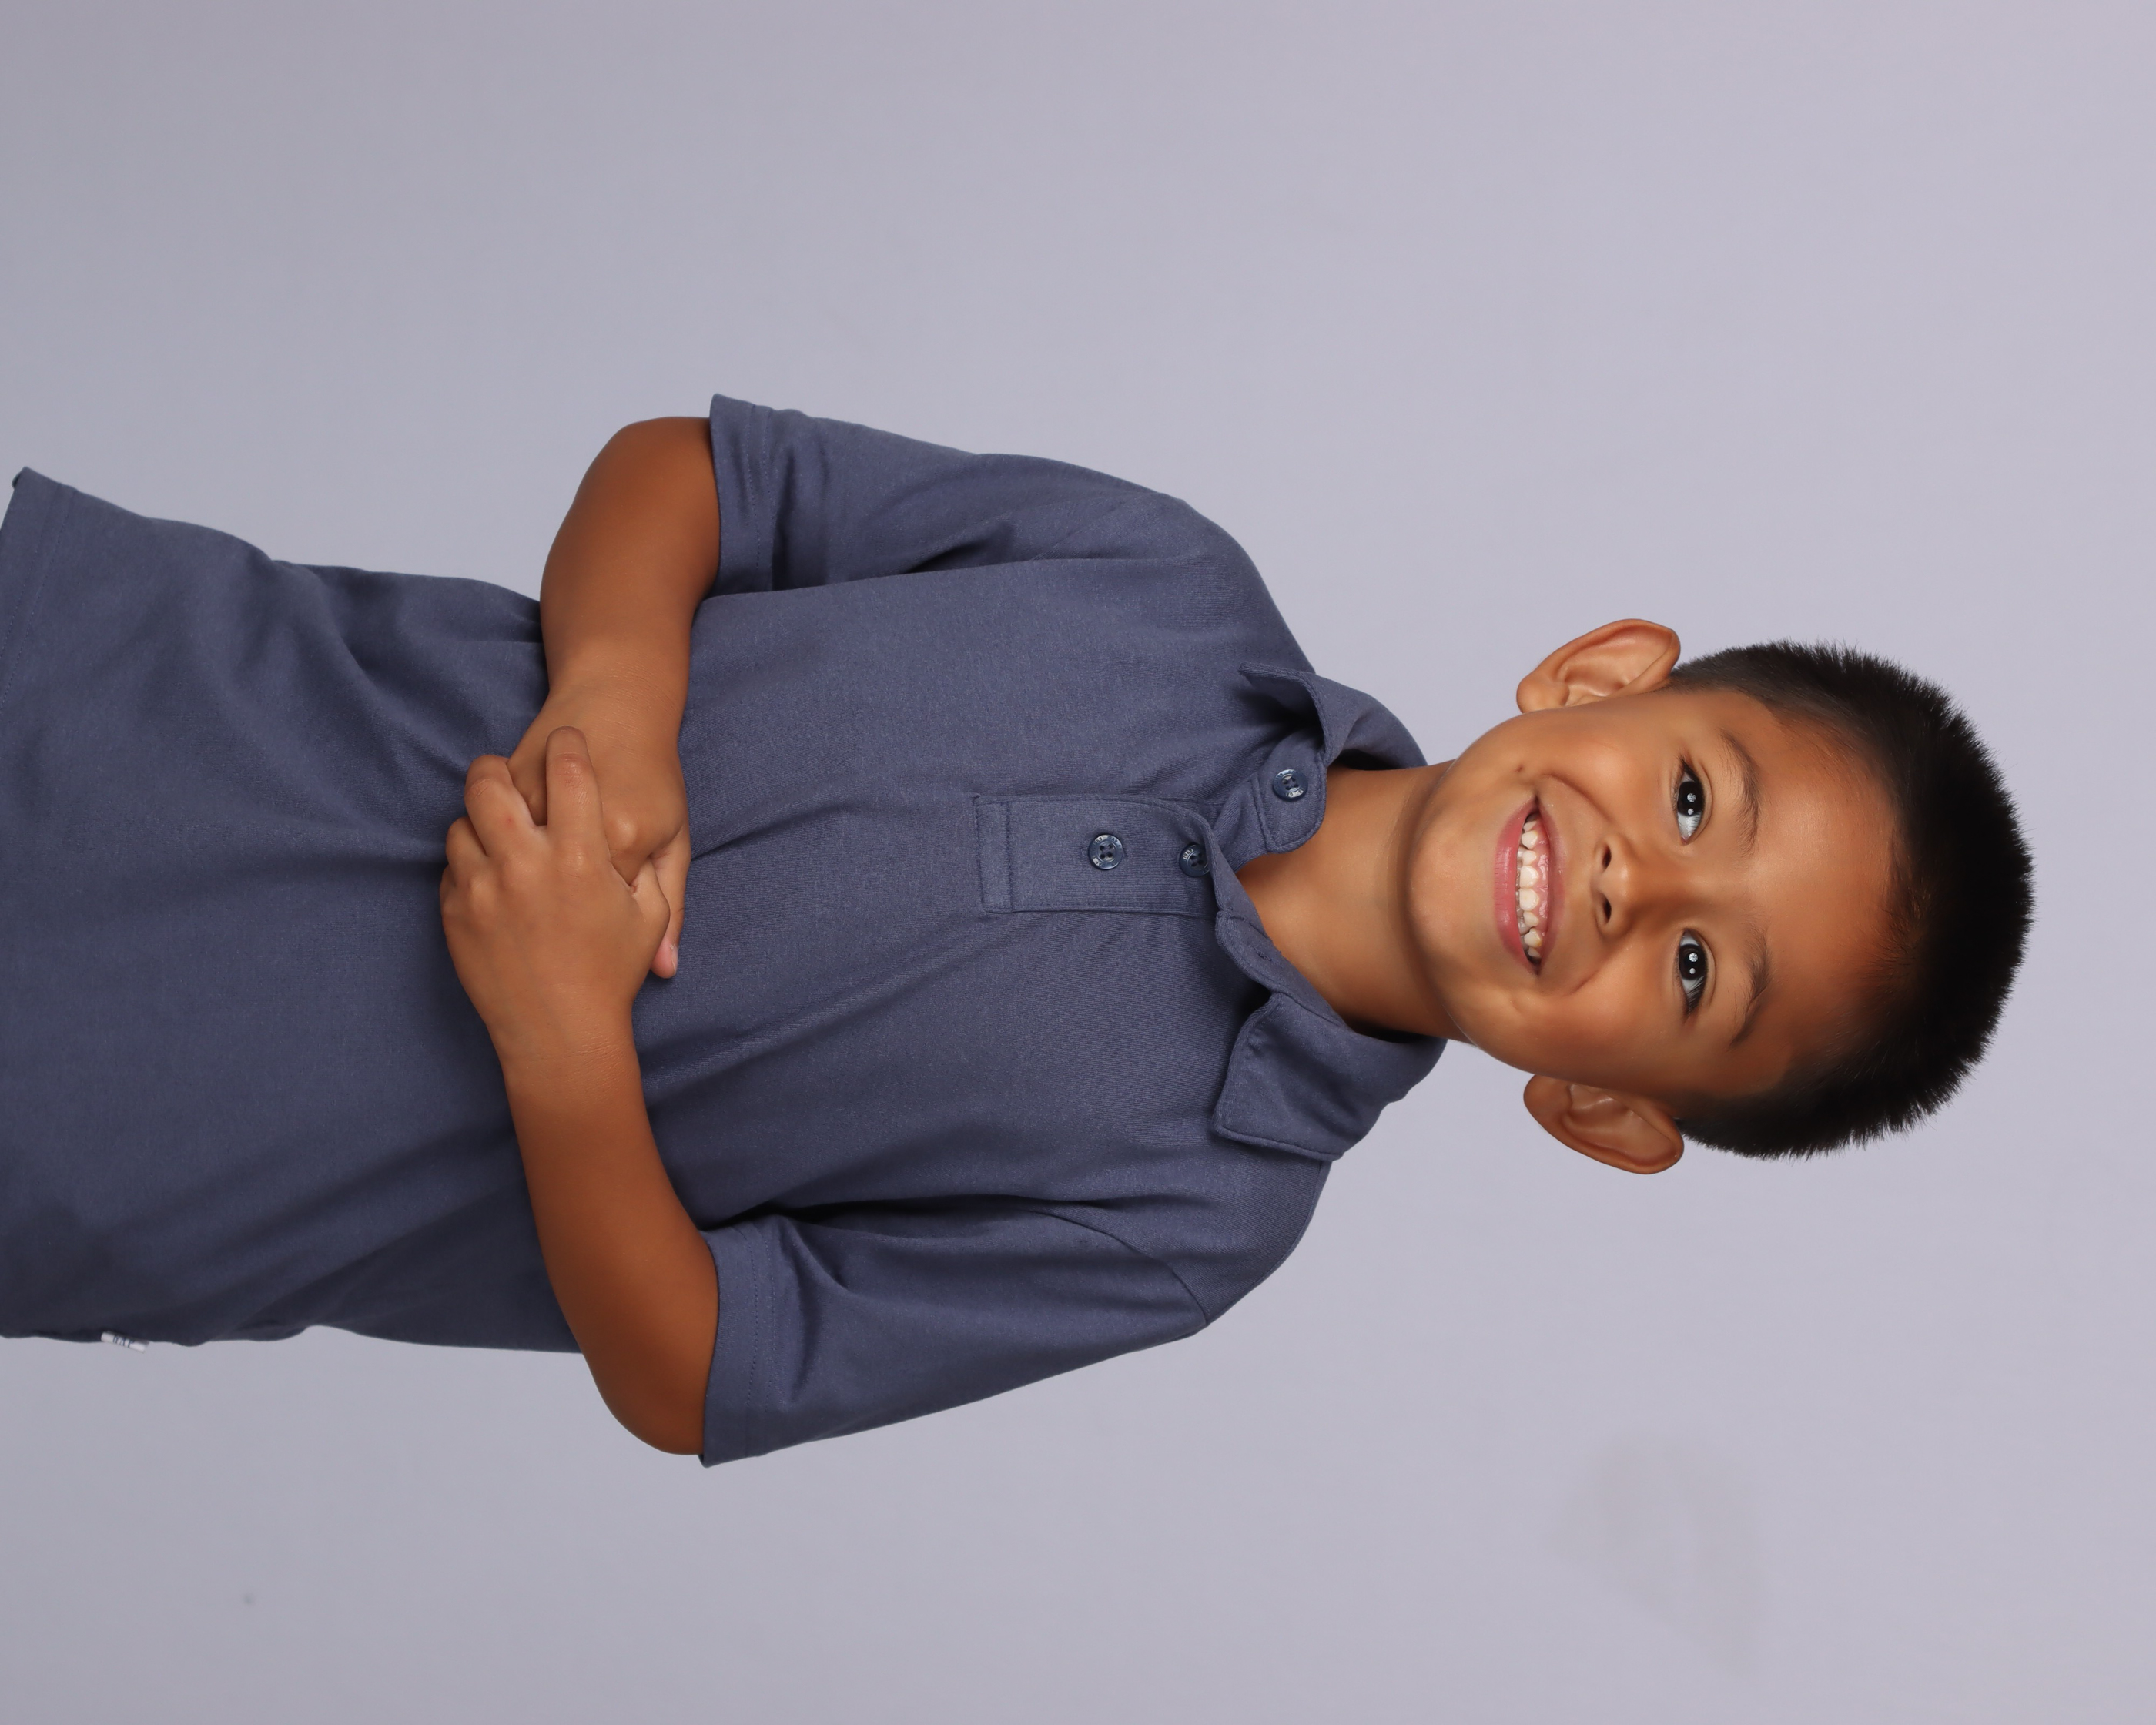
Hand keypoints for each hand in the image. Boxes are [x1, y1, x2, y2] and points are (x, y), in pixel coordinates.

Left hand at [442, 728, 670, 1070]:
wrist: (559, 1037)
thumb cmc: (610, 976)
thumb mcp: (646, 919)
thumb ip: (652, 876)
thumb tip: (647, 837)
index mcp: (579, 858)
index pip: (568, 772)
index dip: (568, 745)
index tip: (567, 741)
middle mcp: (525, 865)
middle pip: (489, 784)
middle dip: (494, 769)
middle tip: (504, 774)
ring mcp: (483, 890)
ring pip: (460, 824)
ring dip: (477, 821)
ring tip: (495, 832)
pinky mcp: (457, 916)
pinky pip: (450, 868)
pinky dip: (467, 864)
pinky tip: (488, 877)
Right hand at [507, 686, 689, 977]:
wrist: (619, 699)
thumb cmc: (653, 777)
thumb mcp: (673, 840)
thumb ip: (667, 908)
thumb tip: (666, 970)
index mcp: (620, 844)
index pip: (596, 917)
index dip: (594, 924)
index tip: (596, 923)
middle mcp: (574, 826)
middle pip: (547, 894)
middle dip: (550, 905)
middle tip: (560, 898)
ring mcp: (537, 803)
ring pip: (518, 863)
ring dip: (527, 872)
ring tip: (545, 870)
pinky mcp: (511, 785)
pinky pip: (502, 831)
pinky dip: (510, 843)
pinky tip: (527, 838)